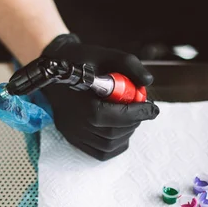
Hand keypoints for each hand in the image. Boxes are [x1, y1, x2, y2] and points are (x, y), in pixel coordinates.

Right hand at [41, 34, 158, 160]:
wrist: (54, 67)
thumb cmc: (81, 60)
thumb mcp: (106, 54)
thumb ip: (130, 65)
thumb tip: (148, 82)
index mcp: (85, 106)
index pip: (118, 117)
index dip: (140, 114)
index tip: (153, 109)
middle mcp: (78, 124)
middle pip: (115, 132)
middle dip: (134, 122)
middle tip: (142, 110)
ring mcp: (74, 134)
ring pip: (109, 145)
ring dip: (126, 133)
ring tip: (130, 117)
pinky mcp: (73, 138)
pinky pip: (99, 152)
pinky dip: (115, 144)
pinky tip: (120, 130)